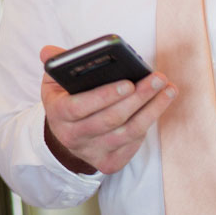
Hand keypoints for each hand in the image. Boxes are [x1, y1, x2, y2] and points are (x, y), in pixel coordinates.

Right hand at [39, 44, 174, 174]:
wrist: (66, 137)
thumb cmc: (65, 100)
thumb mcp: (54, 82)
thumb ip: (56, 64)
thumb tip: (48, 51)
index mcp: (57, 113)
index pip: (79, 107)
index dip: (104, 96)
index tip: (129, 83)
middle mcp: (73, 136)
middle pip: (110, 120)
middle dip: (138, 98)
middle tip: (157, 79)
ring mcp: (91, 152)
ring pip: (127, 133)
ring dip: (151, 110)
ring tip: (167, 89)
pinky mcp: (109, 163)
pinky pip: (133, 145)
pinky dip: (148, 125)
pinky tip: (159, 106)